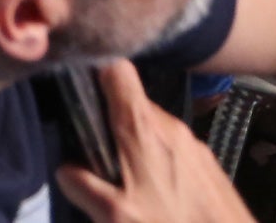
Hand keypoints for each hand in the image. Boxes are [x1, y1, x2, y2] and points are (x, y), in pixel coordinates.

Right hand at [54, 59, 248, 222]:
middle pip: (131, 105)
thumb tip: (66, 168)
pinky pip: (173, 151)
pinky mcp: (209, 166)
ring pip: (153, 131)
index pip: (115, 68)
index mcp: (142, 126)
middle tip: (98, 160)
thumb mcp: (114, 217)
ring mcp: (195, 145)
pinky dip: (158, 165)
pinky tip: (160, 199)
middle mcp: (170, 125)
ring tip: (129, 187)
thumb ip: (81, 186)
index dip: (94, 68)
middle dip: (110, 126)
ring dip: (135, 150)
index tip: (77, 84)